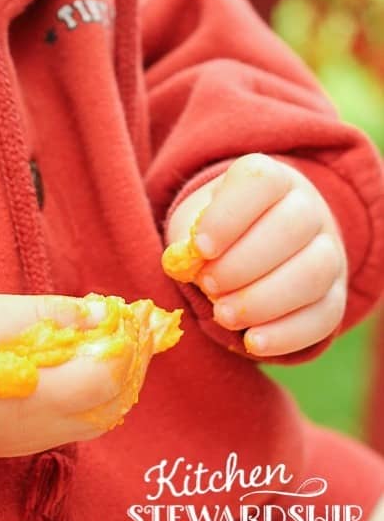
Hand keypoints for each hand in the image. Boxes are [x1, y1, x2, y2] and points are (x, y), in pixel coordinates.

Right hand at [0, 293, 139, 457]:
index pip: (110, 379)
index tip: (128, 314)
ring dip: (104, 384)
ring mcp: (21, 442)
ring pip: (88, 420)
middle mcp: (38, 429)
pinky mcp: (5, 444)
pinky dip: (79, 397)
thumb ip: (48, 313)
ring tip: (98, 342)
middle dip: (124, 366)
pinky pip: (62, 425)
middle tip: (123, 327)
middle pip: (108, 406)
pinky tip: (66, 366)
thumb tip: (96, 311)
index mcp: (39, 397)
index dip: (126, 345)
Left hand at [164, 153, 347, 356]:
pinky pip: (323, 316)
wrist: (254, 246)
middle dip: (243, 263)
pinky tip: (252, 342)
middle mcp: (308, 208)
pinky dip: (286, 333)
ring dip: (264, 299)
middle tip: (208, 286)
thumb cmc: (216, 231)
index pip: (260, 182)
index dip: (229, 216)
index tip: (200, 248)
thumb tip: (186, 263)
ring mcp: (329, 251)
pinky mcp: (335, 295)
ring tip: (222, 315)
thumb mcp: (195, 222)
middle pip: (292, 227)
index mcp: (271, 179)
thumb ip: (188, 237)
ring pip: (313, 273)